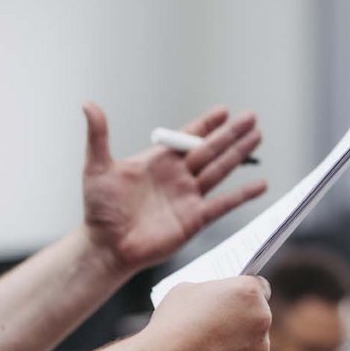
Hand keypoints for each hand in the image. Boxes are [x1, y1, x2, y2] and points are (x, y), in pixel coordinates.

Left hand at [80, 103, 267, 273]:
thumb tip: (88, 104)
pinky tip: (261, 184)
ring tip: (258, 137)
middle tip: (252, 117)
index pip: (188, 137)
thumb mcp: (97, 167)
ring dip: (239, 154)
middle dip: (231, 134)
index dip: (206, 124)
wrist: (106, 247)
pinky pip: (224, 204)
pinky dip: (243, 195)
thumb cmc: (99, 210)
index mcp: (158, 161)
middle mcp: (177, 177)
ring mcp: (188, 197)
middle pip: (211, 150)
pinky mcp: (195, 219)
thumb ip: (99, 136)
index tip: (224, 111)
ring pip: (220, 170)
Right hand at [144, 277, 270, 350]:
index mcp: (248, 291)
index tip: (237, 300)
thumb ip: (211, 291)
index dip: (246, 294)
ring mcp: (261, 346)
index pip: (260, 287)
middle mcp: (261, 317)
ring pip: (254, 341)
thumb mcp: (187, 290)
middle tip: (217, 326)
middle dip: (242, 319)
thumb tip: (214, 297)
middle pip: (258, 315)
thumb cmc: (173, 325)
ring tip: (210, 349)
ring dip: (239, 343)